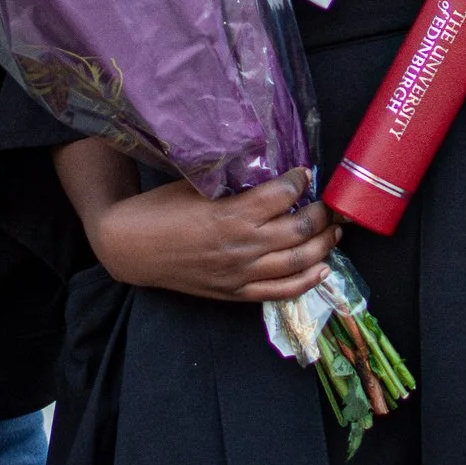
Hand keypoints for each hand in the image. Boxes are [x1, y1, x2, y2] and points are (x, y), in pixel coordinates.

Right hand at [86, 170, 338, 302]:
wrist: (131, 248)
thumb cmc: (160, 210)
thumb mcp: (196, 186)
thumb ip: (232, 183)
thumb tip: (265, 171)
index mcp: (231, 214)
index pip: (282, 195)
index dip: (299, 180)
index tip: (304, 173)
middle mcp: (242, 246)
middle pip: (300, 229)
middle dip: (321, 214)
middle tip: (328, 203)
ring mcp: (241, 273)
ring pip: (298, 261)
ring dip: (323, 245)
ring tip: (334, 231)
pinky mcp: (236, 292)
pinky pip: (281, 292)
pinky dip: (307, 281)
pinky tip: (322, 268)